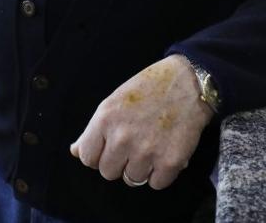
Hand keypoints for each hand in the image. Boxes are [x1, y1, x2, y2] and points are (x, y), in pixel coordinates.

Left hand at [69, 55, 214, 189]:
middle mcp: (122, 139)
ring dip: (141, 168)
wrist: (189, 82)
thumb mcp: (114, 102)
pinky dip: (161, 173)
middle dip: (119, 162)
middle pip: (108, 173)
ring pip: (132, 179)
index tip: (110, 147)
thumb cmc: (149, 88)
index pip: (88, 158)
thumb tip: (76, 151)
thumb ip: (93, 130)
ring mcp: (146, 152)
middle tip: (134, 145)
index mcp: (105, 120)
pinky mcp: (170, 162)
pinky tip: (164, 153)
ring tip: (151, 146)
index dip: (99, 155)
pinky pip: (156, 184)